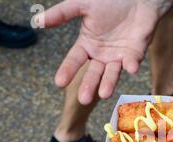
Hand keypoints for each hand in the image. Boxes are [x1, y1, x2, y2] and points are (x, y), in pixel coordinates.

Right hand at [38, 0, 172, 103]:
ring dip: (108, 83)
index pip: (74, 61)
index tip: (59, 83)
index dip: (67, 71)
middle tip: (83, 99)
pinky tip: (130, 68)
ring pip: (112, 73)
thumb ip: (62, 13)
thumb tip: (37, 21)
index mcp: (87, 45)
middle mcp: (102, 55)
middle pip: (93, 73)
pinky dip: (131, 65)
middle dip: (88, 86)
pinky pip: (133, 61)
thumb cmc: (109, 1)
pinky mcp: (136, 53)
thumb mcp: (83, 5)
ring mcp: (119, 56)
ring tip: (104, 94)